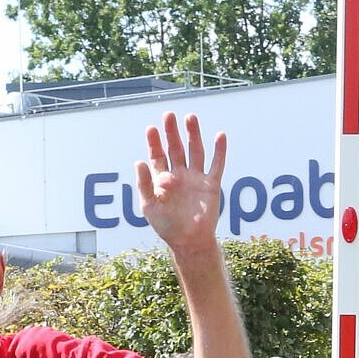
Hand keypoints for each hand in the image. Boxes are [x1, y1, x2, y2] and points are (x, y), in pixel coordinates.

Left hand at [136, 113, 225, 257]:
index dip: (154, 142)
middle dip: (172, 132)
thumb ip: (144, 184)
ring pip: (195, 151)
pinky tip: (220, 136)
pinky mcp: (211, 185)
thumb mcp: (149, 206)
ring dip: (193, 134)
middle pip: (176, 148)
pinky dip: (219, 151)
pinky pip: (216, 165)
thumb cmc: (167, 226)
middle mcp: (180, 174)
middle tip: (169, 115)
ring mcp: (196, 178)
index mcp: (163, 178)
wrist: (189, 242)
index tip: (151, 129)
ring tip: (190, 117)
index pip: (158, 155)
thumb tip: (138, 161)